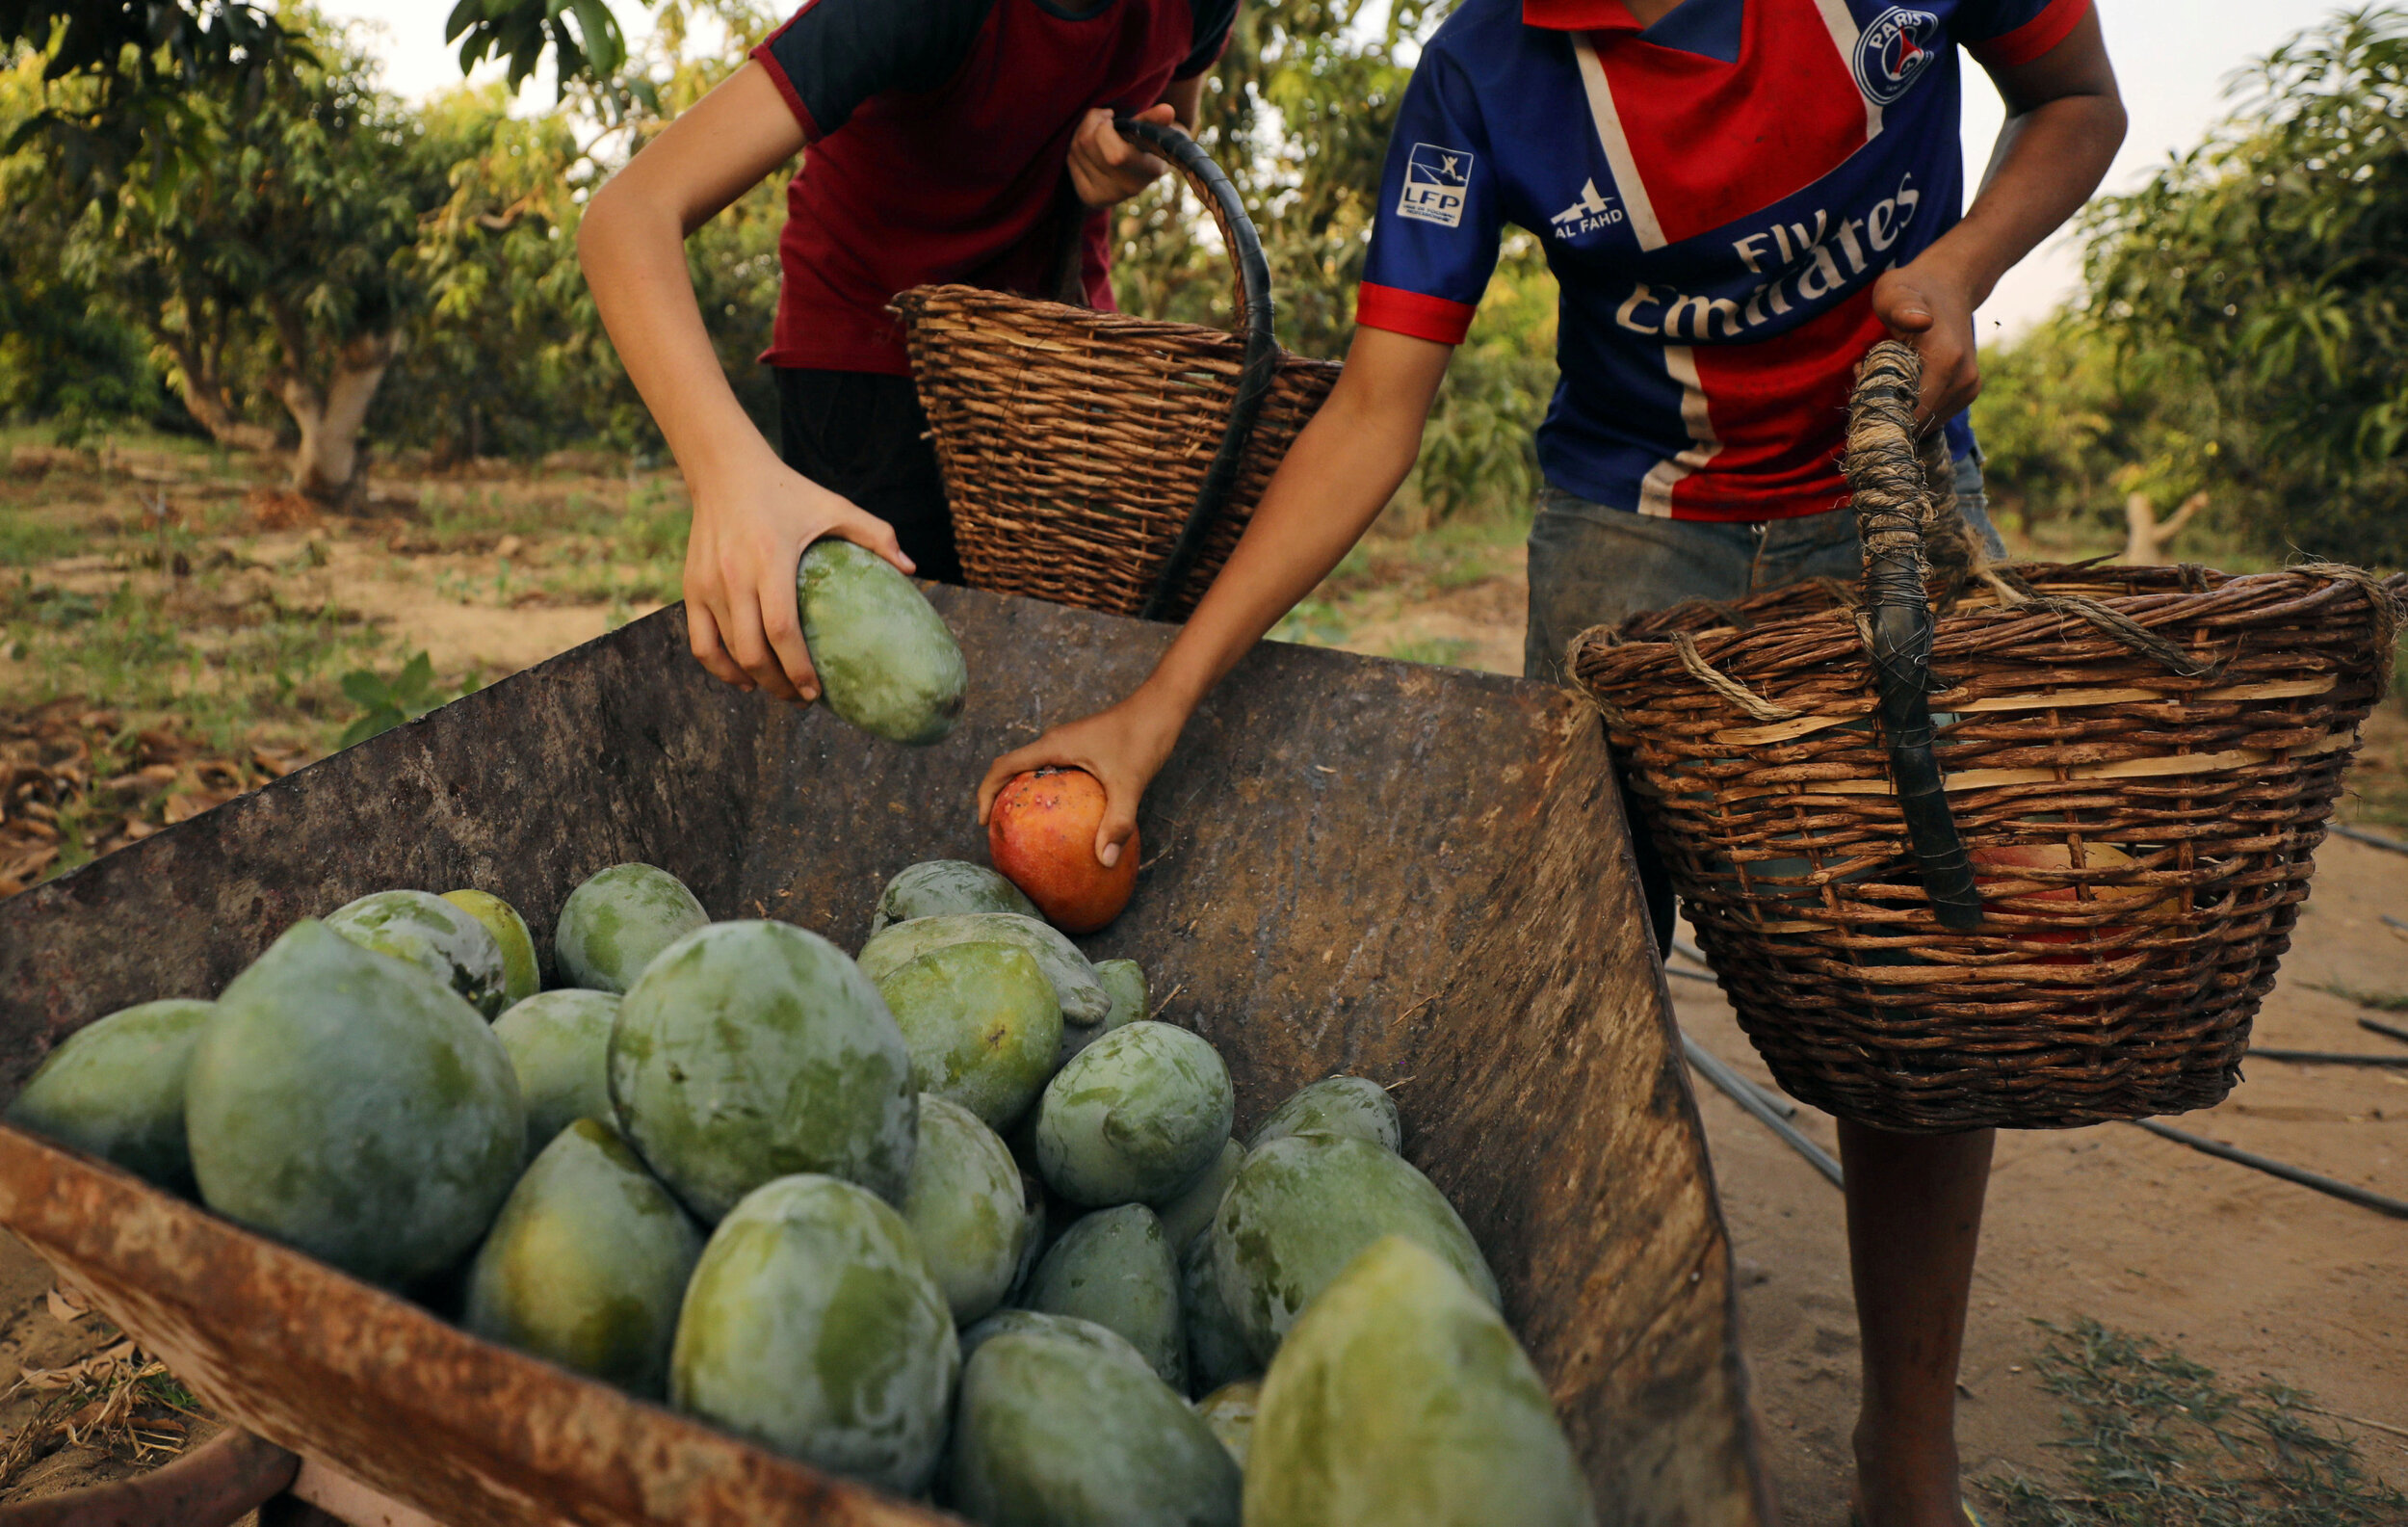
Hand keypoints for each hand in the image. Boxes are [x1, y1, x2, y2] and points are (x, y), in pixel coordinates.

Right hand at [682, 446, 912, 702]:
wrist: (724, 470)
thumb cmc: (786, 491)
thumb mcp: (833, 505)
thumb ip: (875, 534)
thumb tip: (912, 569)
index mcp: (771, 560)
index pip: (781, 629)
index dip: (798, 667)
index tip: (818, 692)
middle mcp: (733, 576)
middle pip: (752, 652)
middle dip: (779, 685)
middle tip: (804, 700)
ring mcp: (707, 585)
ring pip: (727, 652)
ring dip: (755, 680)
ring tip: (781, 691)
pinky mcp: (690, 588)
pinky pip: (700, 642)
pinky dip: (720, 668)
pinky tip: (743, 679)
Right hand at [977, 691, 1186, 868]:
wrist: (1162, 706)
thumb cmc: (1143, 736)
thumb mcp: (1129, 783)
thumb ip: (1117, 822)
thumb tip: (1105, 860)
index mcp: (1053, 746)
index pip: (1003, 767)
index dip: (985, 793)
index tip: (984, 821)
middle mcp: (1055, 743)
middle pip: (1013, 770)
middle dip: (1001, 799)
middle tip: (1003, 832)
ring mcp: (1069, 745)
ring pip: (1036, 771)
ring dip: (1026, 796)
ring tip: (1029, 831)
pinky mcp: (1084, 749)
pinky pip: (1057, 773)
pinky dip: (1051, 794)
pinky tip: (1068, 819)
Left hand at [1067, 103, 1177, 208]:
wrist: (1144, 170)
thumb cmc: (1149, 141)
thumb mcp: (1155, 129)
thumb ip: (1155, 119)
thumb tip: (1167, 110)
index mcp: (1149, 170)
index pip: (1116, 155)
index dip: (1105, 129)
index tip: (1111, 118)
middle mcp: (1129, 188)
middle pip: (1088, 143)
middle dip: (1092, 123)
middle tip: (1105, 120)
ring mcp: (1108, 196)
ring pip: (1077, 149)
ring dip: (1083, 131)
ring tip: (1100, 132)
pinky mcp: (1091, 198)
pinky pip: (1071, 161)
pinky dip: (1077, 148)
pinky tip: (1093, 150)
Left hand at [1871, 258, 1981, 430]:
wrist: (1950, 285)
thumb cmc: (1913, 288)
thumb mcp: (1895, 291)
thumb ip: (1901, 306)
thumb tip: (1920, 321)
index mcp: (1948, 361)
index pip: (1911, 416)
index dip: (1880, 413)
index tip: (1859, 385)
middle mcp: (1964, 380)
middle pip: (1915, 422)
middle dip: (1885, 408)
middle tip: (1863, 374)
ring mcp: (1969, 389)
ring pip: (1923, 421)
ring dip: (1897, 406)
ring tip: (1879, 371)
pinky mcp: (1967, 393)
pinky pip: (1932, 414)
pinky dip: (1911, 404)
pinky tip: (1897, 377)